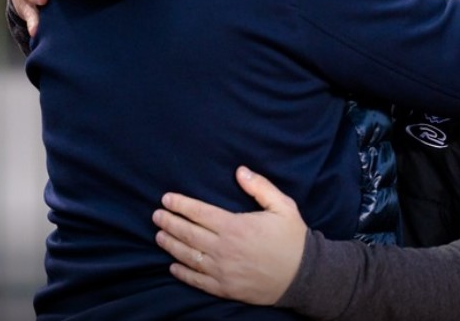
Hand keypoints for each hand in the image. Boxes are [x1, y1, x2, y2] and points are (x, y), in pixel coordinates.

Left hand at [153, 166, 307, 305]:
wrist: (303, 276)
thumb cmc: (292, 239)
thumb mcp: (283, 206)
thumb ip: (260, 187)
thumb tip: (240, 171)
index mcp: (235, 226)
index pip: (199, 213)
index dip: (180, 205)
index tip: (166, 199)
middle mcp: (224, 249)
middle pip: (188, 234)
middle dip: (170, 223)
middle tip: (156, 216)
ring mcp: (222, 270)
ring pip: (188, 256)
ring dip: (171, 245)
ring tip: (159, 236)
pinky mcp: (224, 287)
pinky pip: (197, 280)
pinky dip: (182, 272)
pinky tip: (173, 265)